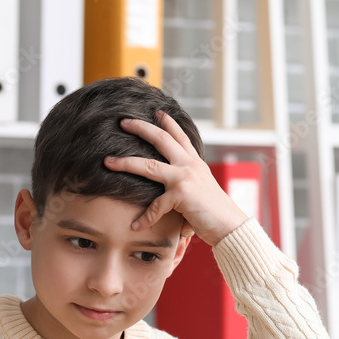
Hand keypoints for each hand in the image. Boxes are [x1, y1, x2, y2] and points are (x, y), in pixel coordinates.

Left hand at [103, 112, 249, 245]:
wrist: (230, 226)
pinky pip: (155, 206)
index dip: (168, 123)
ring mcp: (185, 177)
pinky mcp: (181, 194)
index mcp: (195, 163)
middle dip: (140, 128)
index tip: (157, 112)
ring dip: (125, 162)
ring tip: (108, 161)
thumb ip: (187, 186)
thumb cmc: (215, 214)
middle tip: (123, 121)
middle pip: (161, 139)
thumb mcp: (202, 192)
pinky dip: (145, 218)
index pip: (180, 137)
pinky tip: (135, 226)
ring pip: (148, 165)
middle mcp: (190, 165)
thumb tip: (170, 194)